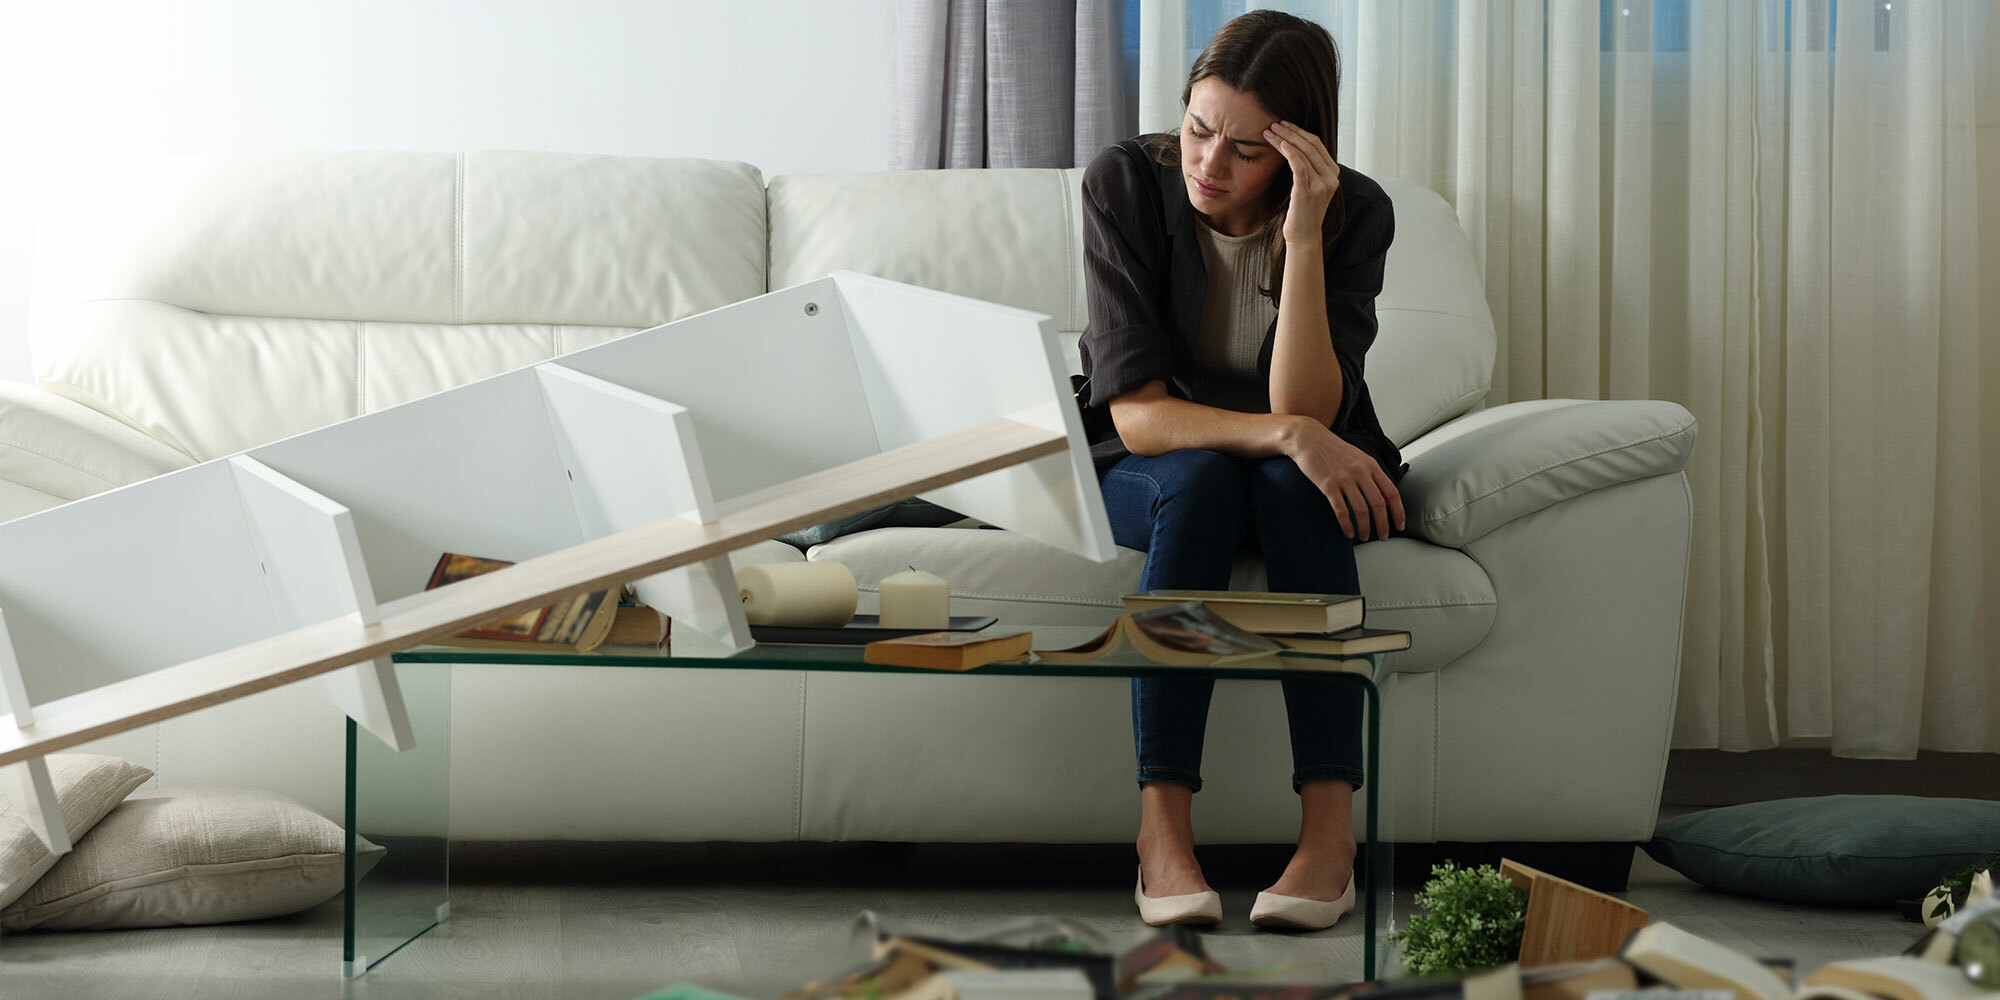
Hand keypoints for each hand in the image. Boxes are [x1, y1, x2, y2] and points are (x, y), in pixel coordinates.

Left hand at [1264, 121, 1340, 246]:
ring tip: (1269, 132)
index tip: (1284, 123)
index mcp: (1334, 173)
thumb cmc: (1302, 210)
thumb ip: (1309, 167)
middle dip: (1290, 131)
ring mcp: (1321, 185)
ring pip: (1303, 153)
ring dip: (1284, 139)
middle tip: (1273, 123)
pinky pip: (1300, 166)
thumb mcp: (1310, 185)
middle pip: (1310, 145)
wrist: (1303, 236)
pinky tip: (1280, 144)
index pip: (1317, 144)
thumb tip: (1294, 144)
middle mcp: (1331, 177)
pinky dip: (1290, 152)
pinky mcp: (1308, 192)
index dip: (1299, 131)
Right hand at [1283, 418, 1403, 540]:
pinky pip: (1341, 510)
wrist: (1308, 438)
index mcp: (1371, 465)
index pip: (1391, 492)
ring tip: (1365, 536)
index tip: (1399, 525)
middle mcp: (1360, 472)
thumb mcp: (1357, 457)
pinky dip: (1346, 525)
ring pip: (1361, 510)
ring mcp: (1344, 478)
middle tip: (1384, 536)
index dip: (1398, 512)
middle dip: (1383, 524)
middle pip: (1378, 504)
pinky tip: (1348, 533)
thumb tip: (1382, 496)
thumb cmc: (1332, 449)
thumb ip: (1370, 474)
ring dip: (1365, 527)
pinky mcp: (1327, 485)